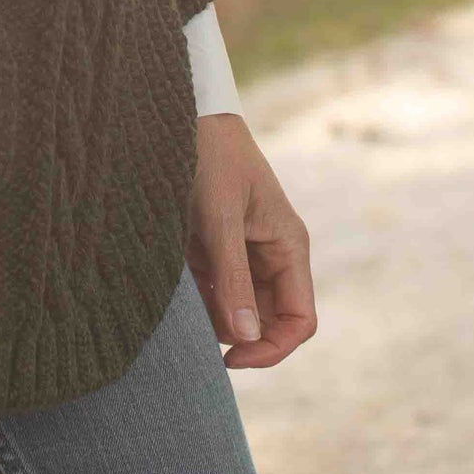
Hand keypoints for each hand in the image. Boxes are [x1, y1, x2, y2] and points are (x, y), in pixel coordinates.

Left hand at [186, 112, 315, 369]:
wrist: (179, 116)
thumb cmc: (210, 156)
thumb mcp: (219, 217)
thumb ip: (232, 277)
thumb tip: (245, 337)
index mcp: (289, 247)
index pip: (300, 320)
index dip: (272, 348)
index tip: (231, 357)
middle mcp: (272, 256)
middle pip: (269, 322)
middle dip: (239, 337)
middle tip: (197, 339)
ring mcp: (243, 255)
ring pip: (238, 312)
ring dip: (213, 320)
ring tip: (181, 308)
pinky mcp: (215, 251)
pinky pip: (214, 294)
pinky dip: (196, 302)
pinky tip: (173, 292)